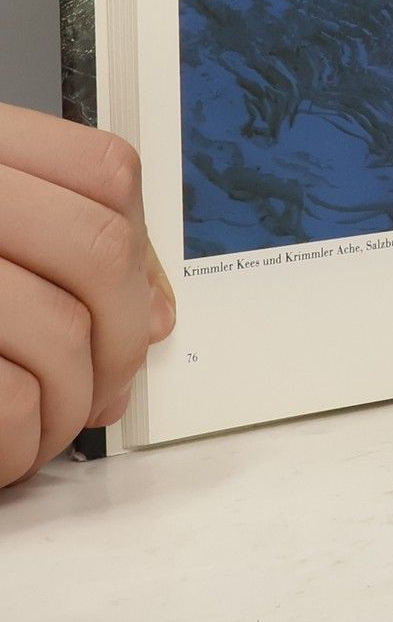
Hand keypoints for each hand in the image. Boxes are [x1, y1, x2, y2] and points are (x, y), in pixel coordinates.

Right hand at [0, 105, 174, 486]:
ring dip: (70, 400)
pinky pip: (2, 396)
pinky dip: (17, 439)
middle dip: (120, 334)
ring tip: (47, 425)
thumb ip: (55, 251)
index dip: (140, 246)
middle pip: (97, 249)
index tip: (137, 306)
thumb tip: (150, 316)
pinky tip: (5, 450)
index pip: (104, 171)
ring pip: (58, 330)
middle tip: (104, 384)